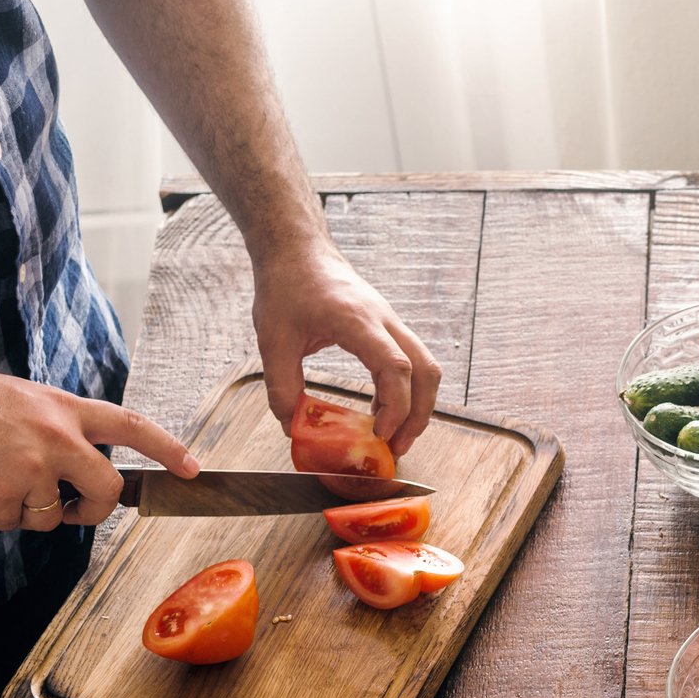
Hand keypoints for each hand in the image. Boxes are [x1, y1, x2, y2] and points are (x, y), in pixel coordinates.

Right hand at [0, 366, 197, 531]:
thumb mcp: (32, 399)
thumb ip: (66, 430)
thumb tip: (90, 468)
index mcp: (67, 410)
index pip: (131, 427)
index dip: (167, 448)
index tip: (192, 469)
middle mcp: (57, 438)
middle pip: (108, 489)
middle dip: (97, 508)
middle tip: (76, 509)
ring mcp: (30, 468)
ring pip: (52, 517)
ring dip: (29, 510)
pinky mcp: (1, 495)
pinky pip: (12, 524)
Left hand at [252, 242, 440, 454]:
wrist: (298, 250)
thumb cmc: (286, 286)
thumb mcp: (273, 339)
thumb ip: (282, 386)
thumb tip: (294, 426)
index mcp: (357, 320)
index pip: (396, 367)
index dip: (395, 407)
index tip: (378, 434)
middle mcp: (384, 320)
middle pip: (426, 371)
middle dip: (418, 415)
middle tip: (397, 447)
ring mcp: (391, 322)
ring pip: (425, 367)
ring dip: (417, 405)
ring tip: (394, 436)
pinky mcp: (387, 327)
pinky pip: (410, 362)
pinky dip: (404, 391)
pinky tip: (381, 410)